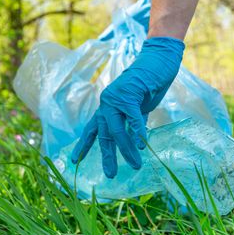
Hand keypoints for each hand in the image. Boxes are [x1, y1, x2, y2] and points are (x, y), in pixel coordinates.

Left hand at [71, 37, 184, 177]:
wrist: (157, 60)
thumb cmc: (149, 84)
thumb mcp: (137, 108)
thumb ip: (132, 122)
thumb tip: (134, 142)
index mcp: (106, 107)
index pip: (92, 130)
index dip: (83, 146)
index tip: (75, 160)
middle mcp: (107, 103)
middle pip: (104, 135)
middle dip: (108, 156)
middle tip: (110, 174)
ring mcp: (116, 99)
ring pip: (117, 130)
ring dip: (126, 149)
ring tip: (135, 165)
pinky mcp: (129, 94)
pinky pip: (132, 118)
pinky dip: (137, 132)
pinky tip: (142, 145)